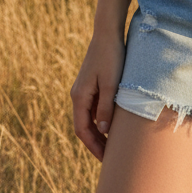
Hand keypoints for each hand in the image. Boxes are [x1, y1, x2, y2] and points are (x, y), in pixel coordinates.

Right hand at [70, 30, 125, 161]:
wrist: (108, 33)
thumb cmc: (111, 57)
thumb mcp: (111, 84)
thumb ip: (106, 108)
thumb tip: (103, 131)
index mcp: (79, 97)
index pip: (82, 130)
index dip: (93, 146)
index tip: (105, 159)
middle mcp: (78, 95)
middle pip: (84, 126)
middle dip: (95, 143)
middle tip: (110, 158)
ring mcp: (84, 90)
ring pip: (89, 118)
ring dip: (98, 132)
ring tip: (113, 145)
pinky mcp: (91, 84)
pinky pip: (94, 108)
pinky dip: (101, 119)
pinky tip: (113, 124)